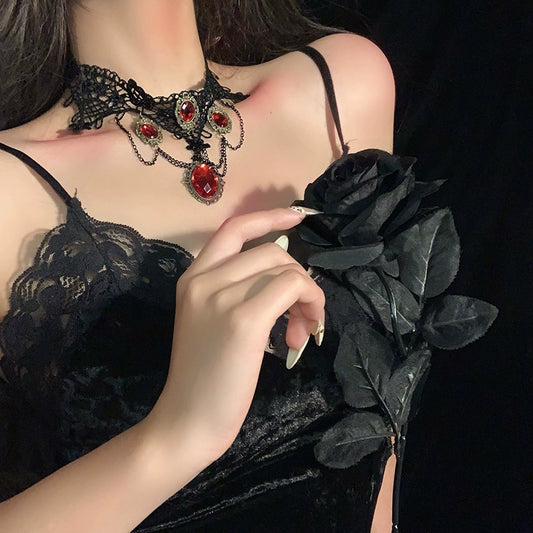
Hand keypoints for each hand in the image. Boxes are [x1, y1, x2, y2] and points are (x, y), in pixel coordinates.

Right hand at [148, 208, 325, 461]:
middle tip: (302, 319)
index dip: (268, 216)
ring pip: (286, 268)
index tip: (297, 217)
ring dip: (308, 297)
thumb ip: (241, 291)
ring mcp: (220, 297)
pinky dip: (309, 304)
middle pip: (272, 252)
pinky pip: (292, 287)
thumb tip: (288, 277)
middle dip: (299, 280)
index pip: (233, 228)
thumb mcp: (213, 321)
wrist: (186, 420)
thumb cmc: (204, 375)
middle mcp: (203, 279)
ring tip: (300, 332)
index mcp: (192, 277)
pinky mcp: (242, 320)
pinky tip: (300, 336)